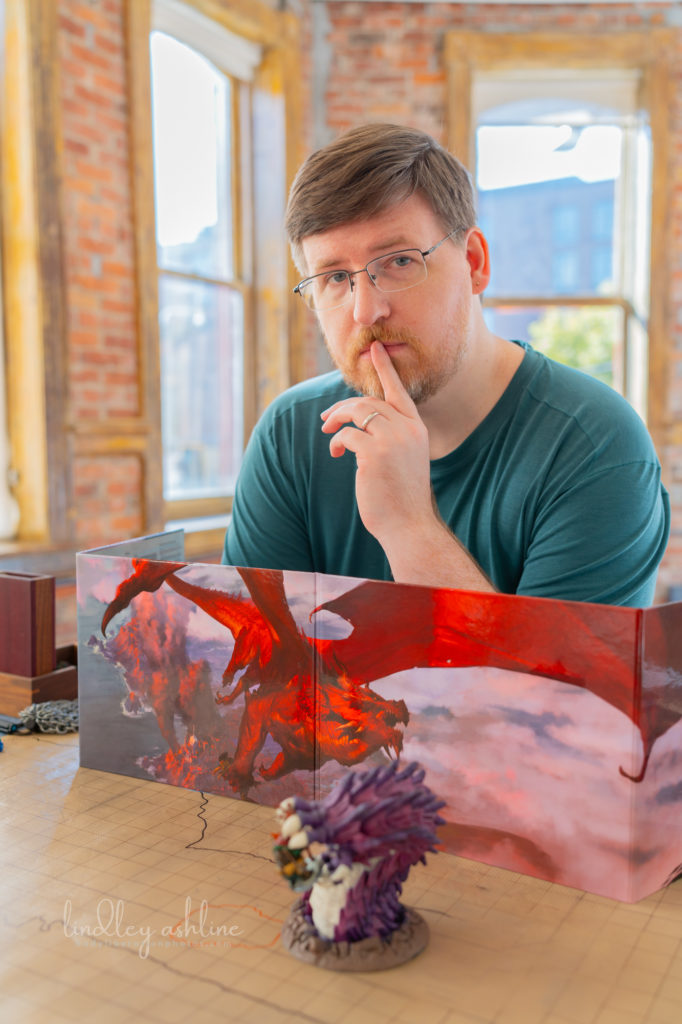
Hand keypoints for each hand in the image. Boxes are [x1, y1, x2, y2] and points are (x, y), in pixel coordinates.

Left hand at [320, 341, 433, 546]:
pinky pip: (347, 435)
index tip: (375, 349)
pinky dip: (337, 441)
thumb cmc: (403, 496)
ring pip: (357, 411)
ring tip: (327, 431)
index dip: (385, 369)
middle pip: (369, 401)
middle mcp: (408, 429)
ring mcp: (392, 440)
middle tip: (326, 420)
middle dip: (343, 407)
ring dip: (337, 419)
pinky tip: (336, 453)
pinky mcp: (375, 454)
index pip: (399, 391)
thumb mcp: (403, 459)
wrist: (409, 525)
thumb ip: (390, 436)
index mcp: (417, 428)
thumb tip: (358, 424)